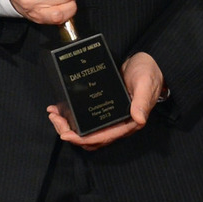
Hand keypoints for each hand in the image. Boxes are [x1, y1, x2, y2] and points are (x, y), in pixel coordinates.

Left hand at [47, 51, 164, 148]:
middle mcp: (118, 124)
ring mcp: (109, 117)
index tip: (66, 135)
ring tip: (53, 114)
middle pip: (90, 138)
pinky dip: (70, 118)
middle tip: (55, 119)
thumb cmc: (149, 73)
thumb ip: (142, 102)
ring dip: (67, 127)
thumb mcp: (145, 84)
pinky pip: (85, 119)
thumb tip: (139, 119)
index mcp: (129, 123)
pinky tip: (59, 108)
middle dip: (70, 133)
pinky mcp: (103, 109)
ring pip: (85, 131)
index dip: (83, 139)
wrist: (147, 62)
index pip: (103, 138)